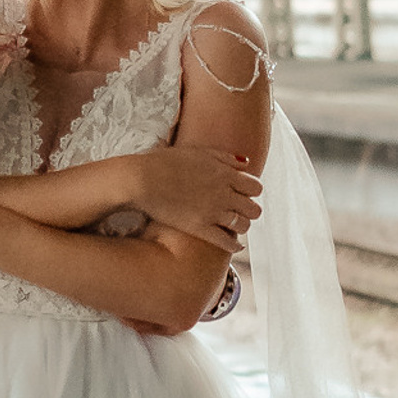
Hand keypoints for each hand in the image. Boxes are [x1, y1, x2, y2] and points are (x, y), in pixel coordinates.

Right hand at [130, 145, 261, 251]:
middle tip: (239, 211)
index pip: (256, 187)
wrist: (141, 179)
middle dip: (249, 210)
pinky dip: (233, 245)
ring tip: (232, 226)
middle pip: (254, 208)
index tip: (242, 194)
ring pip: (243, 226)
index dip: (251, 192)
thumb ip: (224, 157)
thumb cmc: (164, 162)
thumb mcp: (198, 151)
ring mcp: (213, 212)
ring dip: (241, 226)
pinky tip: (233, 245)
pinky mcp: (200, 228)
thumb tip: (246, 163)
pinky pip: (227, 242)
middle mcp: (223, 193)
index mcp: (224, 173)